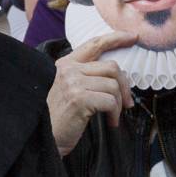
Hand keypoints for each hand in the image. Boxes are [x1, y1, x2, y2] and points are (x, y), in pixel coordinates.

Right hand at [48, 33, 135, 157]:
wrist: (42, 139)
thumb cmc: (58, 119)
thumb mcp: (69, 90)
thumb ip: (86, 78)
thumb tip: (118, 77)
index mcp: (66, 65)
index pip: (94, 44)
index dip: (116, 38)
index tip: (132, 37)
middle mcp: (68, 70)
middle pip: (111, 67)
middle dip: (125, 85)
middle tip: (126, 103)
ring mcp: (73, 83)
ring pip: (113, 85)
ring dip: (119, 103)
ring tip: (113, 116)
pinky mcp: (79, 99)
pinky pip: (110, 101)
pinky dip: (115, 113)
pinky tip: (110, 122)